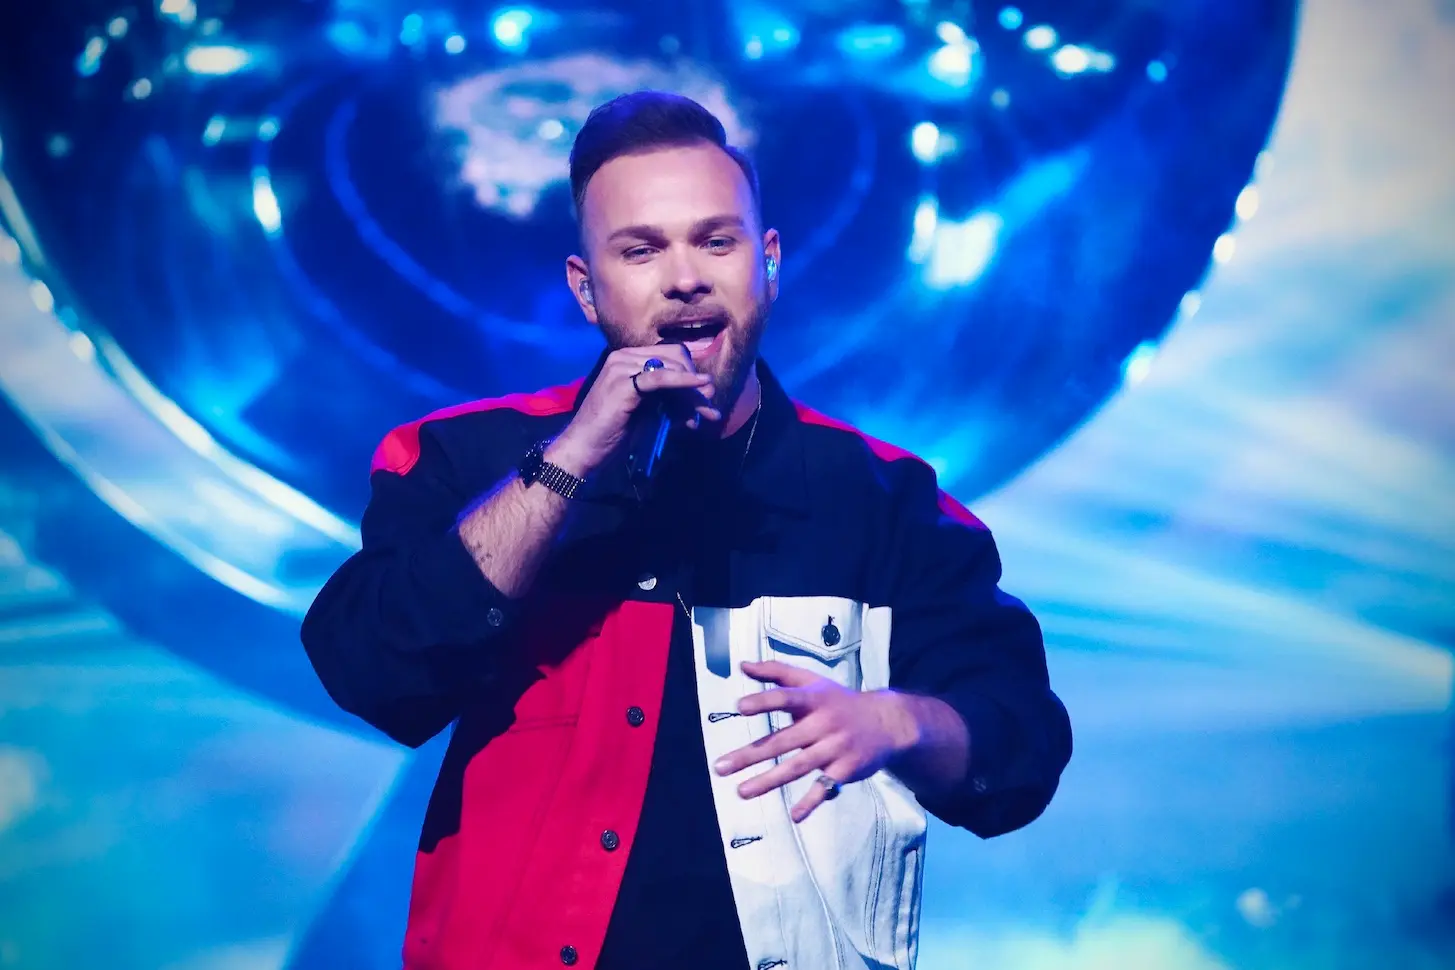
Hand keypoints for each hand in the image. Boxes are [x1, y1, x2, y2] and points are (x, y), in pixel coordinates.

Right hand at [547, 344, 719, 474]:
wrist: (584, 448)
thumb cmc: (613, 434)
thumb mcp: (649, 415)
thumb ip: (672, 404)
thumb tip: (702, 405)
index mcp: (628, 360)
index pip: (670, 355)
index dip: (691, 374)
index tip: (706, 400)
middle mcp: (623, 357)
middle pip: (675, 357)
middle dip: (696, 382)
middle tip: (708, 409)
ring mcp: (621, 367)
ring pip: (672, 368)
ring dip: (693, 391)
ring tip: (705, 413)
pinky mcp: (623, 383)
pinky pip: (661, 377)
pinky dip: (684, 382)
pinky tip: (700, 386)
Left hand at [713, 660, 919, 821]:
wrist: (886, 723)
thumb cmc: (839, 700)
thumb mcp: (812, 681)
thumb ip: (777, 672)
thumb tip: (742, 665)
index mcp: (814, 699)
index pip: (786, 697)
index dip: (764, 701)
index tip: (740, 706)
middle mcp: (823, 723)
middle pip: (783, 739)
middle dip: (750, 755)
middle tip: (720, 766)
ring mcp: (834, 748)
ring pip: (798, 766)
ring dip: (769, 781)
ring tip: (741, 791)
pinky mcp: (845, 769)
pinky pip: (825, 787)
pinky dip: (811, 801)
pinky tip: (795, 815)